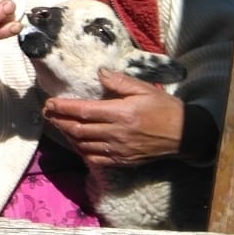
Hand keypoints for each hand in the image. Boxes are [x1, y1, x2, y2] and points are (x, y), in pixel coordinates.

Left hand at [42, 70, 184, 166]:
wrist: (185, 135)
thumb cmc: (165, 109)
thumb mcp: (145, 89)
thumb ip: (120, 82)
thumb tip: (100, 73)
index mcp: (121, 114)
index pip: (84, 111)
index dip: (63, 108)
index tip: (49, 103)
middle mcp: (117, 134)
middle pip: (78, 129)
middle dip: (59, 121)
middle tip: (47, 113)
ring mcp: (119, 150)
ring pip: (83, 145)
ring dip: (67, 135)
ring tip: (57, 124)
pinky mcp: (122, 161)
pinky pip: (95, 158)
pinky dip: (81, 150)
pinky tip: (76, 142)